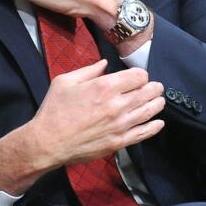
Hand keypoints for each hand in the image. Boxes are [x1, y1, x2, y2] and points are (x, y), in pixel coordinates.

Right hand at [0, 60, 165, 193]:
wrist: (47, 142)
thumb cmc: (53, 110)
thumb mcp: (65, 82)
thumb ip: (88, 70)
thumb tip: (104, 64)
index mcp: (104, 87)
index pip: (138, 76)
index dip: (140, 75)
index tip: (137, 77)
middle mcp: (116, 105)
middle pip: (148, 92)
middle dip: (154, 87)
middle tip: (154, 87)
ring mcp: (120, 125)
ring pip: (150, 111)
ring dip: (157, 104)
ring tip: (158, 101)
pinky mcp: (119, 142)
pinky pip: (144, 133)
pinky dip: (154, 126)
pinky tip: (158, 122)